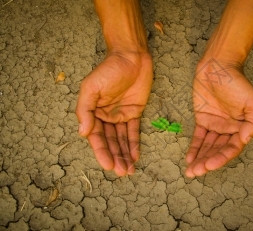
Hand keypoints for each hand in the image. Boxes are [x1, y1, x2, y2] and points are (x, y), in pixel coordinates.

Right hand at [76, 52, 152, 175]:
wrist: (132, 57)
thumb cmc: (109, 70)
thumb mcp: (92, 87)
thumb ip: (85, 109)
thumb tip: (82, 132)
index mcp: (93, 112)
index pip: (96, 137)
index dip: (102, 152)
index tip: (109, 166)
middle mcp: (105, 116)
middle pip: (110, 141)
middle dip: (116, 157)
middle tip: (123, 172)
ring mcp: (120, 115)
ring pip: (122, 139)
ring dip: (125, 154)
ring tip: (130, 170)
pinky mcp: (134, 112)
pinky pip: (134, 131)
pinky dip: (135, 144)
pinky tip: (136, 156)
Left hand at [185, 58, 252, 176]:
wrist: (217, 67)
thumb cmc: (237, 83)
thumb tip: (245, 141)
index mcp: (242, 128)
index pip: (231, 148)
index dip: (221, 158)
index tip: (209, 166)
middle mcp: (229, 129)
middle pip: (217, 150)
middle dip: (207, 162)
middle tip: (196, 172)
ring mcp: (215, 125)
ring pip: (207, 146)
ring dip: (200, 159)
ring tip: (191, 171)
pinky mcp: (202, 119)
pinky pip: (198, 137)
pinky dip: (194, 148)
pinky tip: (189, 159)